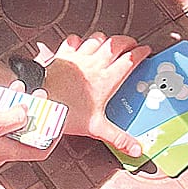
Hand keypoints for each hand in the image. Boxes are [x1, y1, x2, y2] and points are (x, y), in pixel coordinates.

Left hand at [41, 32, 152, 157]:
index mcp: (106, 80)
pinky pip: (74, 40)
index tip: (145, 51)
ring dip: (106, 39)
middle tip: (132, 44)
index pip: (130, 60)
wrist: (42, 100)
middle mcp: (94, 65)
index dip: (141, 53)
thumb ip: (118, 138)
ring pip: (97, 39)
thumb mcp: (96, 128)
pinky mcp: (63, 55)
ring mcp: (78, 57)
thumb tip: (135, 149)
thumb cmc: (66, 112)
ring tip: (110, 43)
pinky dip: (79, 40)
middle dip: (127, 41)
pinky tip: (80, 44)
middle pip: (117, 44)